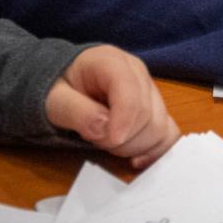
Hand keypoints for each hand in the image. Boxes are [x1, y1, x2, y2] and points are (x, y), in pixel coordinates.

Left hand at [45, 45, 179, 169]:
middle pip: (148, 115)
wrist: (65, 82)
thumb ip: (76, 111)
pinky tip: (136, 159)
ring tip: (108, 141)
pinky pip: (169, 133)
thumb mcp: (54, 98)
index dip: (123, 122)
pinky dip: (155, 150)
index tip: (106, 140)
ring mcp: (150, 91)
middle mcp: (138, 74)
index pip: (131, 95)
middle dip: (122, 138)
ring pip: (159, 128)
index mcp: (113, 62)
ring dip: (133, 145)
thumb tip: (103, 128)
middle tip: (95, 138)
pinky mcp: (156, 109)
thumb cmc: (58, 87)